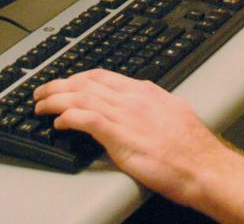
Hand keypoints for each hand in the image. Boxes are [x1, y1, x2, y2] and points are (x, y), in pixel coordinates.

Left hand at [34, 70, 230, 201]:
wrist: (203, 166)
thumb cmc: (193, 149)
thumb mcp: (174, 114)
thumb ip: (154, 107)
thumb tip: (143, 107)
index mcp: (146, 92)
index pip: (103, 76)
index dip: (79, 78)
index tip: (66, 82)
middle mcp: (133, 99)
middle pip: (86, 82)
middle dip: (60, 84)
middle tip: (43, 90)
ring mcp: (126, 116)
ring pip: (80, 97)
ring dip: (55, 99)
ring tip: (40, 105)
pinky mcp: (120, 136)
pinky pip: (85, 119)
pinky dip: (67, 117)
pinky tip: (58, 123)